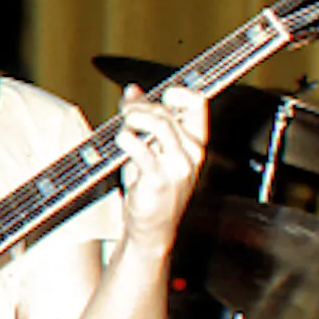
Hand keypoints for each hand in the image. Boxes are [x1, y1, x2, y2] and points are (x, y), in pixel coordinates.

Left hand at [115, 84, 207, 253]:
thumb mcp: (150, 148)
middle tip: (125, 111)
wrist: (152, 227)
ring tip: (124, 124)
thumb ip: (144, 118)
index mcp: (194, 143)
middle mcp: (190, 154)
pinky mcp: (159, 179)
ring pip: (160, 125)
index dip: (179, 92)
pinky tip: (121, 140)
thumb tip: (133, 91)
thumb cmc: (152, 188)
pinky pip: (142, 150)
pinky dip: (127, 139)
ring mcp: (177, 167)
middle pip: (169, 113)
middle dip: (142, 107)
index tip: (160, 92)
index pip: (198, 105)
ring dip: (135, 118)